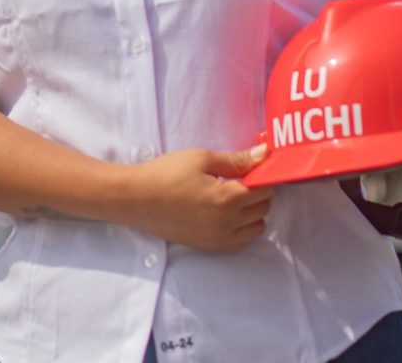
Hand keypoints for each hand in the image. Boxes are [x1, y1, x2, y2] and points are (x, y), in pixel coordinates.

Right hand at [120, 146, 273, 251]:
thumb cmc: (166, 173)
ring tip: (232, 197)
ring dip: (252, 212)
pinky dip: (242, 229)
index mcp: (227, 199)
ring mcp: (218, 238)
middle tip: (240, 179)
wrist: (137, 198)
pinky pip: (241, 242)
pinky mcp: (209, 247)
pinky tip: (227, 214)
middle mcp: (227, 223)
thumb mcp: (202, 158)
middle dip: (258, 192)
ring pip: (256, 228)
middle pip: (263, 208)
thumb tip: (263, 154)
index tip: (252, 167)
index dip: (261, 175)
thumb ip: (236, 160)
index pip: (264, 189)